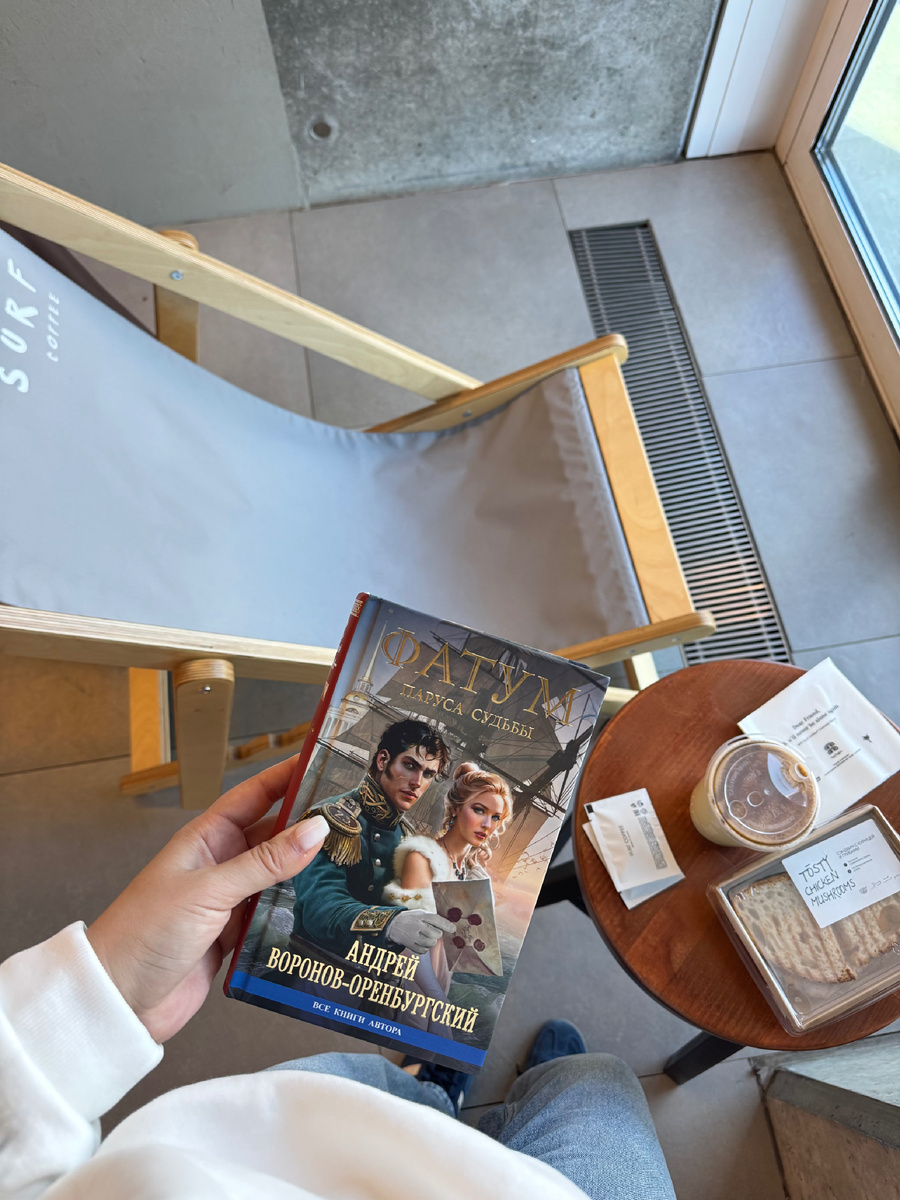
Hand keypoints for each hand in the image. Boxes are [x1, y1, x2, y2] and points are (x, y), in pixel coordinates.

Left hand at [86, 757, 327, 1043]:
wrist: (119, 1001)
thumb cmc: (145, 933)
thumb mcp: (210, 890)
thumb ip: (265, 863)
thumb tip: (316, 830)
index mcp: (206, 838)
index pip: (255, 796)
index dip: (288, 777)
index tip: (325, 763)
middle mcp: (220, 863)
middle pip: (274, 835)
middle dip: (309, 825)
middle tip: (353, 816)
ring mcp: (228, 900)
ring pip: (279, 876)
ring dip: (308, 871)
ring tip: (351, 860)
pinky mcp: (236, 935)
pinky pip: (276, 914)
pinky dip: (298, 911)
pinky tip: (325, 908)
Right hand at [388, 910, 454, 953]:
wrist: (393, 925)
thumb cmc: (412, 919)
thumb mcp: (421, 913)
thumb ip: (434, 919)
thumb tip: (451, 927)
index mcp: (421, 916)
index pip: (436, 920)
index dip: (446, 925)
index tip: (453, 929)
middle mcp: (417, 925)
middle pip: (436, 934)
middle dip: (437, 934)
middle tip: (431, 931)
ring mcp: (413, 936)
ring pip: (431, 943)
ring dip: (431, 941)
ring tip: (425, 936)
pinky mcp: (409, 945)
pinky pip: (424, 951)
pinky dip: (425, 948)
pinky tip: (420, 942)